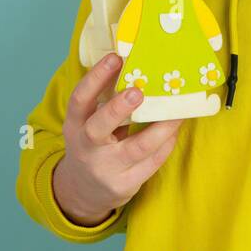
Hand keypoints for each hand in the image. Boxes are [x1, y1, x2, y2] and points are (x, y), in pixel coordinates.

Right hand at [52, 52, 183, 225]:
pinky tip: (175, 130)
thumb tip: (136, 65)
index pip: (80, 99)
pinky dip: (166, 144)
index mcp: (74, 125)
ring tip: (177, 112)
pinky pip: (151, 163)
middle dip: (118, 108)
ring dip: (160, 128)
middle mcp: (86, 147)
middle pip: (98, 127)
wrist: (82, 193)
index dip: (96, 77)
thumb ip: (104, 101)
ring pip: (136, 148)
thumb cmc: (92, 145)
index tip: (115, 57)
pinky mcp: (124, 185)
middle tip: (138, 91)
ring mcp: (105, 169)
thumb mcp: (87, 124)